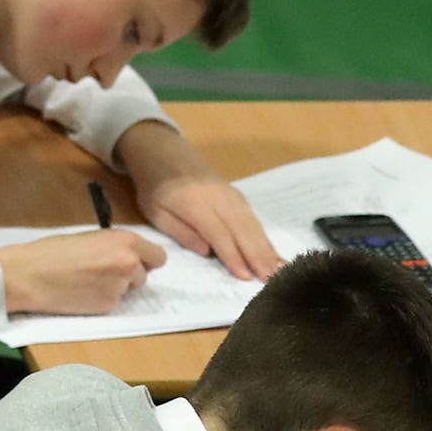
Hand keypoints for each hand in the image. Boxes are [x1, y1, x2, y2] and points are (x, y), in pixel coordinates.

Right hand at [0, 229, 166, 314]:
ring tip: (87, 280)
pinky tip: (82, 292)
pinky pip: (114, 303)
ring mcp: (120, 287)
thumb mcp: (91, 238)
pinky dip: (102, 299)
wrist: (28, 275)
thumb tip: (132, 257)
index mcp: (126, 241)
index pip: (159, 257)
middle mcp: (129, 263)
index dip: (146, 260)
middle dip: (129, 275)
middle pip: (145, 275)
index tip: (136, 262)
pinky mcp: (108, 306)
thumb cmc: (52, 251)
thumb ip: (116, 247)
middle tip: (102, 271)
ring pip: (129, 290)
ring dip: (115, 287)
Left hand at [116, 121, 282, 281]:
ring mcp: (231, 194)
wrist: (164, 152)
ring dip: (265, 248)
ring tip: (276, 269)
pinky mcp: (237, 195)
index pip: (219, 234)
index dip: (233, 256)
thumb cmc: (155, 187)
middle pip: (242, 229)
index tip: (245, 277)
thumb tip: (207, 251)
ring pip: (252, 223)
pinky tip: (272, 251)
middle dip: (257, 256)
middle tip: (270, 279)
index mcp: (194, 203)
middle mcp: (218, 197)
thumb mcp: (156, 213)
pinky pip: (253, 217)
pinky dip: (264, 236)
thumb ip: (181, 232)